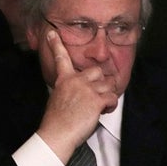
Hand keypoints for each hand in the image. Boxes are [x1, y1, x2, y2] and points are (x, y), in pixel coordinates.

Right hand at [36, 31, 118, 160]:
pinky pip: (113, 98)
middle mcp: (75, 81)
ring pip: (109, 84)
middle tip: (99, 95)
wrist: (57, 133)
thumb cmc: (58, 120)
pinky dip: (112, 106)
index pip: (61, 58)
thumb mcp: (58, 98)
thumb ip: (69, 89)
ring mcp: (86, 89)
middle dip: (102, 83)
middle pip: (98, 71)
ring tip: (101, 106)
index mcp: (64, 80)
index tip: (53, 32)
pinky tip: (104, 111)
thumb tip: (78, 90)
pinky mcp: (96, 100)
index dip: (57, 44)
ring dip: (109, 95)